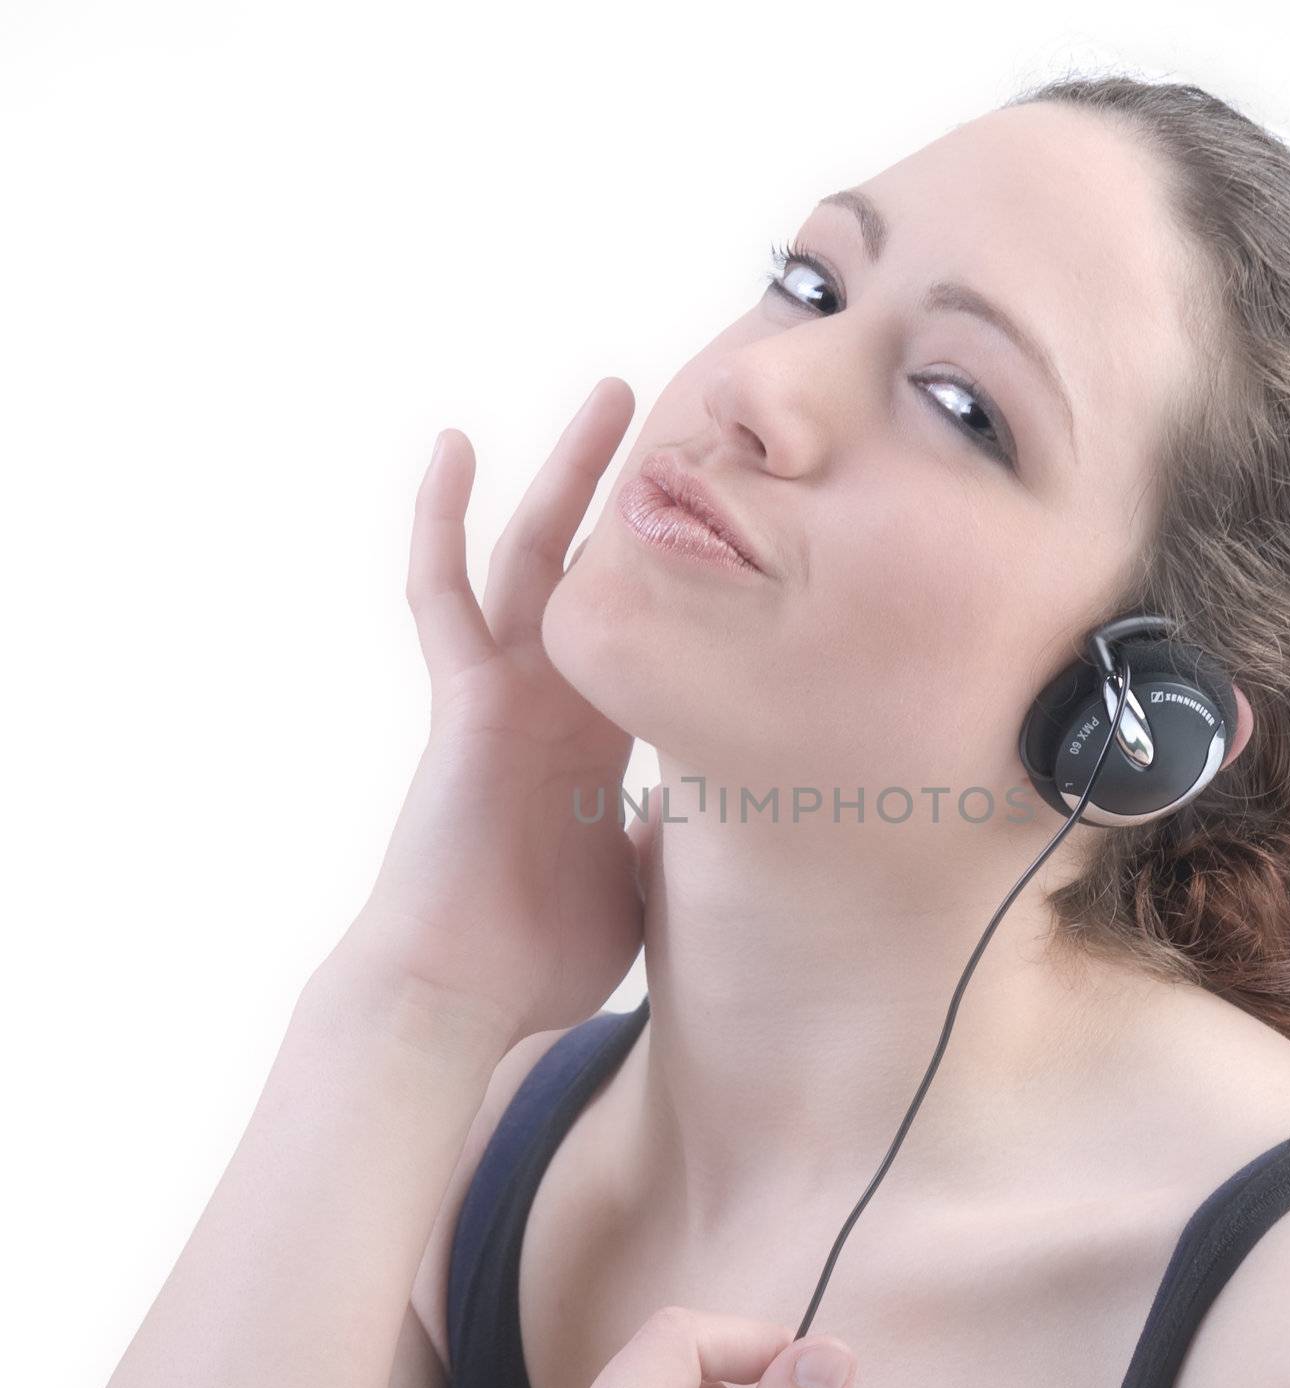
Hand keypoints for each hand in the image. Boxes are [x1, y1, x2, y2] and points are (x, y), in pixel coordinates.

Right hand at [344, 379, 659, 1042]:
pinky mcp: (461, 696)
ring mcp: (506, 689)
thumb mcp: (639, 879)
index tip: (750, 527)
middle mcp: (558, 697)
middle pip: (606, 573)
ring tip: (614, 394)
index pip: (655, 635)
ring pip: (533, 554)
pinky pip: (441, 593)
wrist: (462, 990)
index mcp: (601, 737)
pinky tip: (452, 445)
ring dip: (569, 473)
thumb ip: (667, 832)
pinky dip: (438, 521)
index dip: (697, 580)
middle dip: (647, 503)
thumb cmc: (542, 950)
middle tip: (699, 430)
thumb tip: (708, 813)